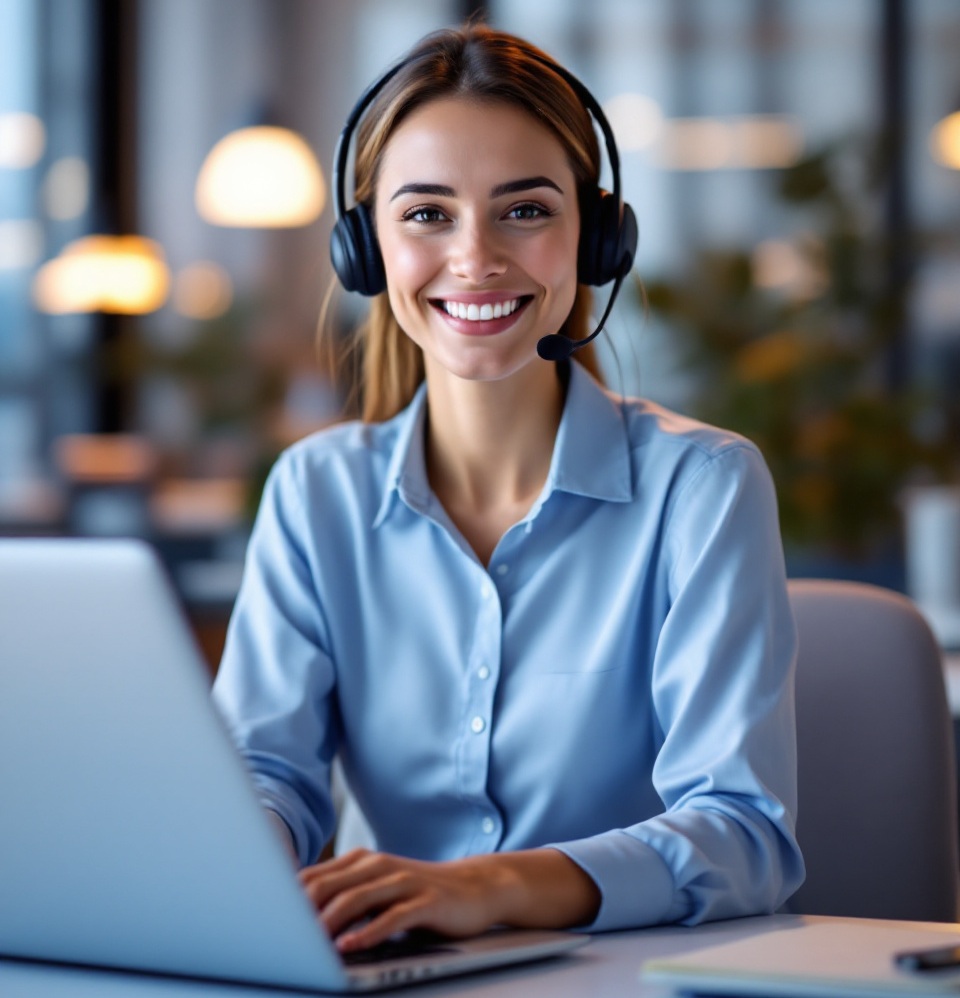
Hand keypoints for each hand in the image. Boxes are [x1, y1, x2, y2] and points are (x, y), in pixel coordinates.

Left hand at [298, 847, 599, 952]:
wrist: (474, 888)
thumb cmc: (418, 894)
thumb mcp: (378, 891)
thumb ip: (344, 898)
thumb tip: (297, 918)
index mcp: (361, 862)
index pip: (314, 878)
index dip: (285, 900)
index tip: (260, 922)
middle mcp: (378, 866)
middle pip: (329, 886)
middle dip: (300, 912)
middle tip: (275, 937)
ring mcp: (402, 881)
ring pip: (356, 898)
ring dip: (329, 921)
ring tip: (307, 944)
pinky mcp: (424, 901)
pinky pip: (391, 916)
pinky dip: (368, 931)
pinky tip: (350, 946)